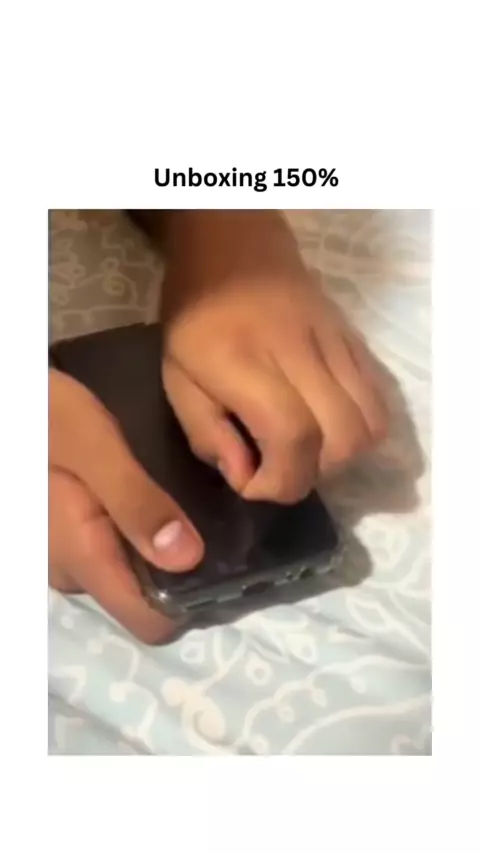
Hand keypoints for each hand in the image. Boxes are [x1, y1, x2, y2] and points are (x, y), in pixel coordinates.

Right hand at [49, 369, 203, 642]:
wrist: (8, 400)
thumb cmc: (46, 416)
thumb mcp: (95, 449)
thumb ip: (137, 503)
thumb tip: (190, 559)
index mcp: (83, 556)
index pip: (150, 623)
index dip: (192, 604)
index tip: (227, 564)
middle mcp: (71, 570)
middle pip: (144, 597)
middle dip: (179, 568)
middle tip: (211, 520)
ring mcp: (64, 554)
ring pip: (128, 571)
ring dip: (156, 546)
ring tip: (184, 502)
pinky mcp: (63, 534)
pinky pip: (111, 548)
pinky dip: (135, 531)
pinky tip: (150, 495)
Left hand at [160, 211, 387, 503]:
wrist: (233, 244)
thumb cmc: (195, 315)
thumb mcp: (175, 378)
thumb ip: (207, 434)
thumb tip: (248, 478)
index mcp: (243, 361)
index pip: (293, 435)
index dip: (280, 480)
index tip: (253, 485)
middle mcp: (299, 352)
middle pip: (344, 438)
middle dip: (313, 474)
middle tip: (279, 466)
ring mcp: (336, 344)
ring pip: (372, 423)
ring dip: (342, 456)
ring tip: (306, 449)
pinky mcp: (355, 340)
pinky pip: (379, 399)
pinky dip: (360, 429)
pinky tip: (328, 426)